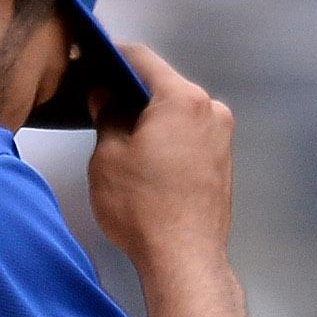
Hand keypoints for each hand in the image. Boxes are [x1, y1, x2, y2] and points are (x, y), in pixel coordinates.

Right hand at [86, 43, 234, 279]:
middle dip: (132, 94)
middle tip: (101, 106)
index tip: (94, 61)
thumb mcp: (109, 155)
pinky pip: (189, 136)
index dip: (112, 57)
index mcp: (182, 98)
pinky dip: (168, 139)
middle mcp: (210, 110)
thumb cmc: (145, 209)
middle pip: (164, 86)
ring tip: (121, 141)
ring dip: (151, 119)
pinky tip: (146, 162)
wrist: (184, 259)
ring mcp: (221, 137)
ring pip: (177, 113)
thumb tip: (104, 95)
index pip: (142, 59)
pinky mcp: (222, 162)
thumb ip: (106, 114)